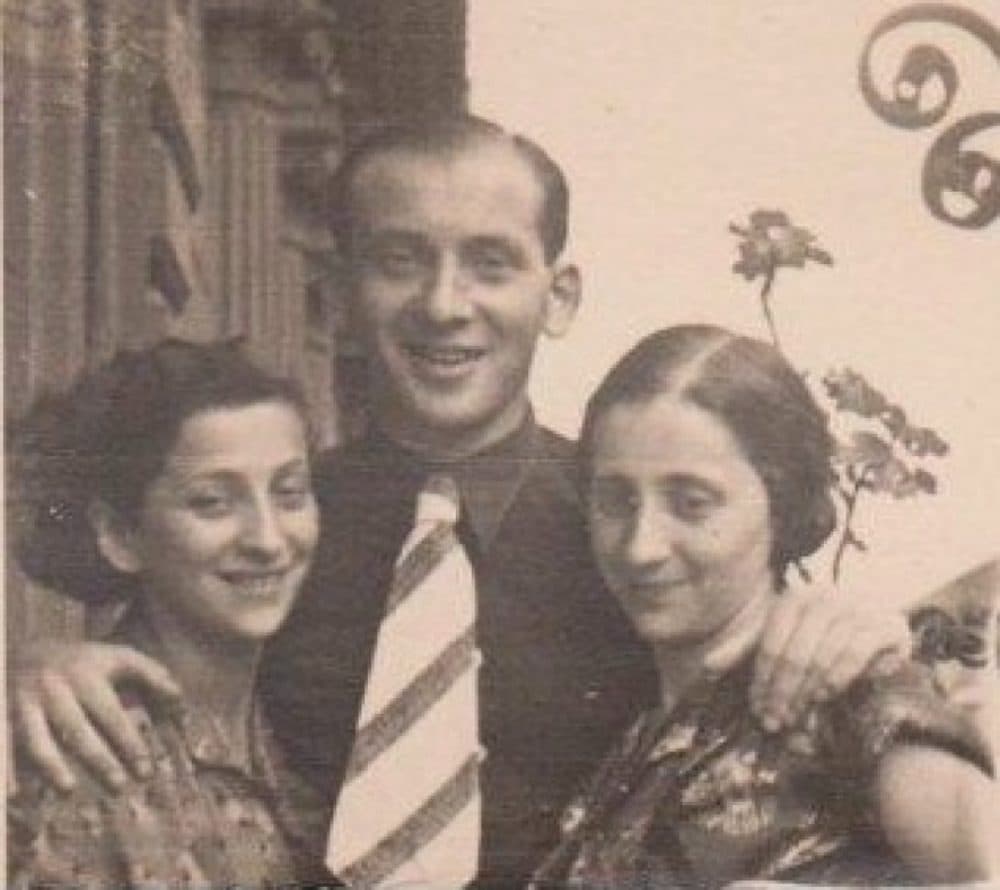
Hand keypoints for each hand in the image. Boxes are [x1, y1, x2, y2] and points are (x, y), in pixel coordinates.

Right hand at [11, 640, 181, 791]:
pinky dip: (5, 770)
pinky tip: (15, 795)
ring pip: (37, 740)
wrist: (26, 648)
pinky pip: (1, 745)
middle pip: (79, 731)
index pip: (112, 717)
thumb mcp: (118, 657)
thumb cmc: (83, 661)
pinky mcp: (1, 715)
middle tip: (120, 788)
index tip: (146, 771)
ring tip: (70, 790)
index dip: (130, 744)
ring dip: (52, 767)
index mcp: (87, 677)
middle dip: (99, 761)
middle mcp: (56, 690)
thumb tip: (180, 701)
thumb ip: (152, 675)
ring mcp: (25, 704)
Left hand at [703, 587, 910, 731]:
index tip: (757, 709)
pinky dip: (836, 678)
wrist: (881, 622)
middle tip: (775, 722)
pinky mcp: (883, 625)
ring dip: (805, 693)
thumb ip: (746, 649)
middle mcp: (824, 597)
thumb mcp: (784, 637)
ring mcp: (856, 608)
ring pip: (820, 658)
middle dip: (781, 693)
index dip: (761, 680)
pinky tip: (825, 697)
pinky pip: (853, 655)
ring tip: (796, 717)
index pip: (771, 644)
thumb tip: (707, 665)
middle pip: (793, 654)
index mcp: (794, 597)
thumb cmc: (824, 635)